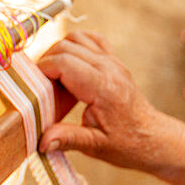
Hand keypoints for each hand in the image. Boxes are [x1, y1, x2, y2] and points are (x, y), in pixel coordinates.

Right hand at [36, 31, 181, 173]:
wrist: (153, 138)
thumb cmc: (127, 144)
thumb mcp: (96, 146)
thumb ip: (68, 139)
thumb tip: (42, 140)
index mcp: (103, 87)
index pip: (63, 62)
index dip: (41, 70)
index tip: (31, 86)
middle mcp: (109, 68)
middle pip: (66, 46)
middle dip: (45, 60)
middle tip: (37, 84)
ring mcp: (113, 62)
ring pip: (76, 37)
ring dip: (58, 51)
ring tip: (51, 75)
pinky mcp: (113, 61)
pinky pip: (90, 39)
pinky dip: (74, 45)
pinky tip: (68, 64)